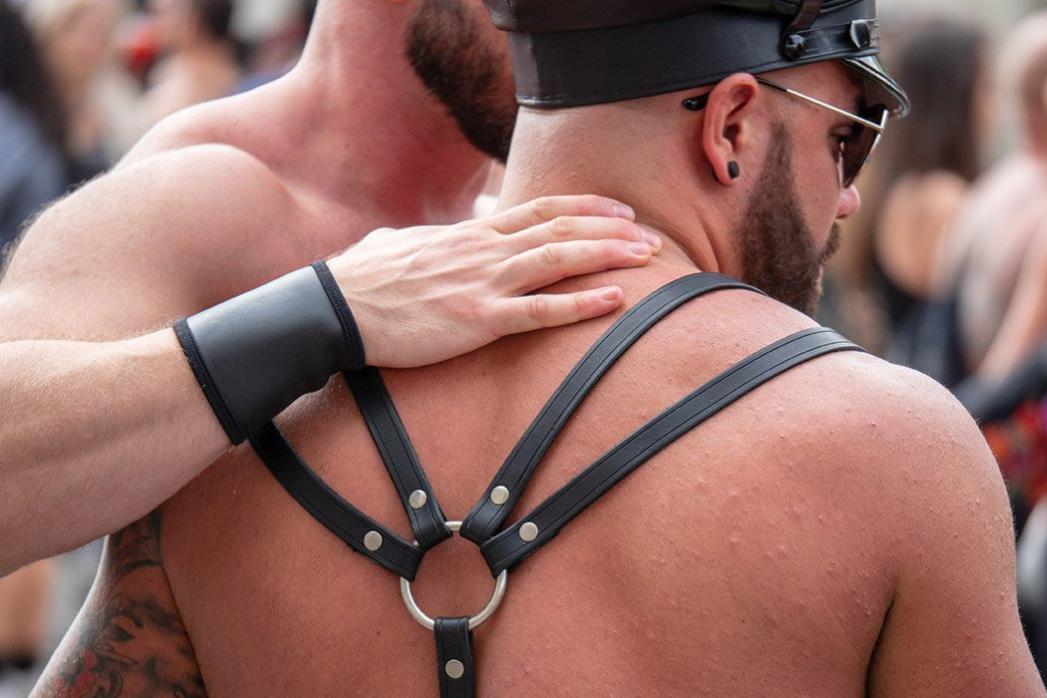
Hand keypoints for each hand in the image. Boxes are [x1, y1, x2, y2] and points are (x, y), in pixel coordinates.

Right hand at [327, 195, 659, 367]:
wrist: (333, 309)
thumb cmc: (362, 281)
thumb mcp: (398, 244)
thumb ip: (426, 237)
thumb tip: (423, 233)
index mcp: (472, 233)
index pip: (541, 209)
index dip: (587, 207)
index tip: (621, 212)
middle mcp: (485, 250)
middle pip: (562, 229)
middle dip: (613, 231)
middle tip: (653, 238)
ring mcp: (483, 283)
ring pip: (559, 260)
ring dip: (608, 257)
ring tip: (648, 259)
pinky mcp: (477, 320)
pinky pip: (540, 311)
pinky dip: (581, 303)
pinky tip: (614, 301)